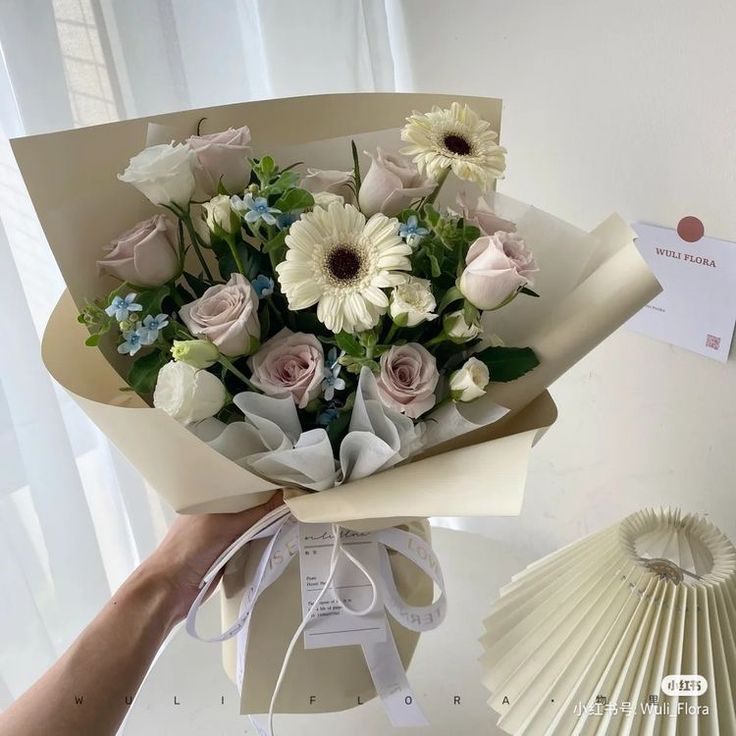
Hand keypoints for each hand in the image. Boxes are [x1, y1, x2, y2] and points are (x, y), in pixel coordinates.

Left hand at [139, 491, 283, 625]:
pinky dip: (263, 540)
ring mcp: (222, 534)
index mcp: (209, 498)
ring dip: (268, 522)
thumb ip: (255, 514)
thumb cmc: (188, 550)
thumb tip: (285, 498)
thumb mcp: (224, 526)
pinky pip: (251, 542)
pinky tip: (282, 532)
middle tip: (298, 494)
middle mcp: (217, 513)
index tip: (288, 477)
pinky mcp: (228, 553)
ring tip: (296, 509)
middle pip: (249, 505)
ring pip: (252, 524)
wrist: (169, 591)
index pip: (241, 484)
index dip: (263, 481)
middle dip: (269, 502)